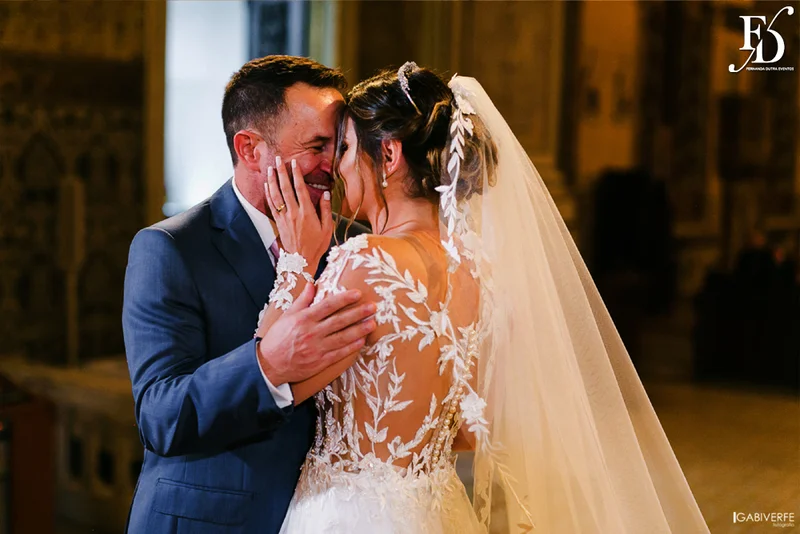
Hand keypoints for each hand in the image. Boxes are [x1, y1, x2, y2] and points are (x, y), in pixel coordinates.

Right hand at [257, 282, 376, 385]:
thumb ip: (302, 300)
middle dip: (358, 313)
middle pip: (339, 321)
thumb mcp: (287, 315)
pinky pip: (339, 353)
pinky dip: (351, 347)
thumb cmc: (278, 338)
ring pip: (343, 337)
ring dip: (360, 330)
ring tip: (373, 323)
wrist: (269, 364)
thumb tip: (312, 284)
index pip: (328, 306)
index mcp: (304, 319)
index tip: (357, 293)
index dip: (344, 299)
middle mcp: (312, 332)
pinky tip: (362, 341)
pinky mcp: (320, 362)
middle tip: (373, 307)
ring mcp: (317, 348)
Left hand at [264, 156, 332, 271]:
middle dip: (281, 172)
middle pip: (285, 188)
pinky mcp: (279, 222)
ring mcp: (284, 217)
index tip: (294, 163)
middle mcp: (293, 213)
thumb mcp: (327, 228)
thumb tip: (325, 193)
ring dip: (272, 180)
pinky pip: (272, 205)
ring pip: (276, 195)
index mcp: (306, 213)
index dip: (296, 174)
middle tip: (278, 159)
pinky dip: (268, 193)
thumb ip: (325, 209)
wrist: (301, 261)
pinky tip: (267, 185)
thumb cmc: (317, 245)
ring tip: (270, 168)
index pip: (300, 189)